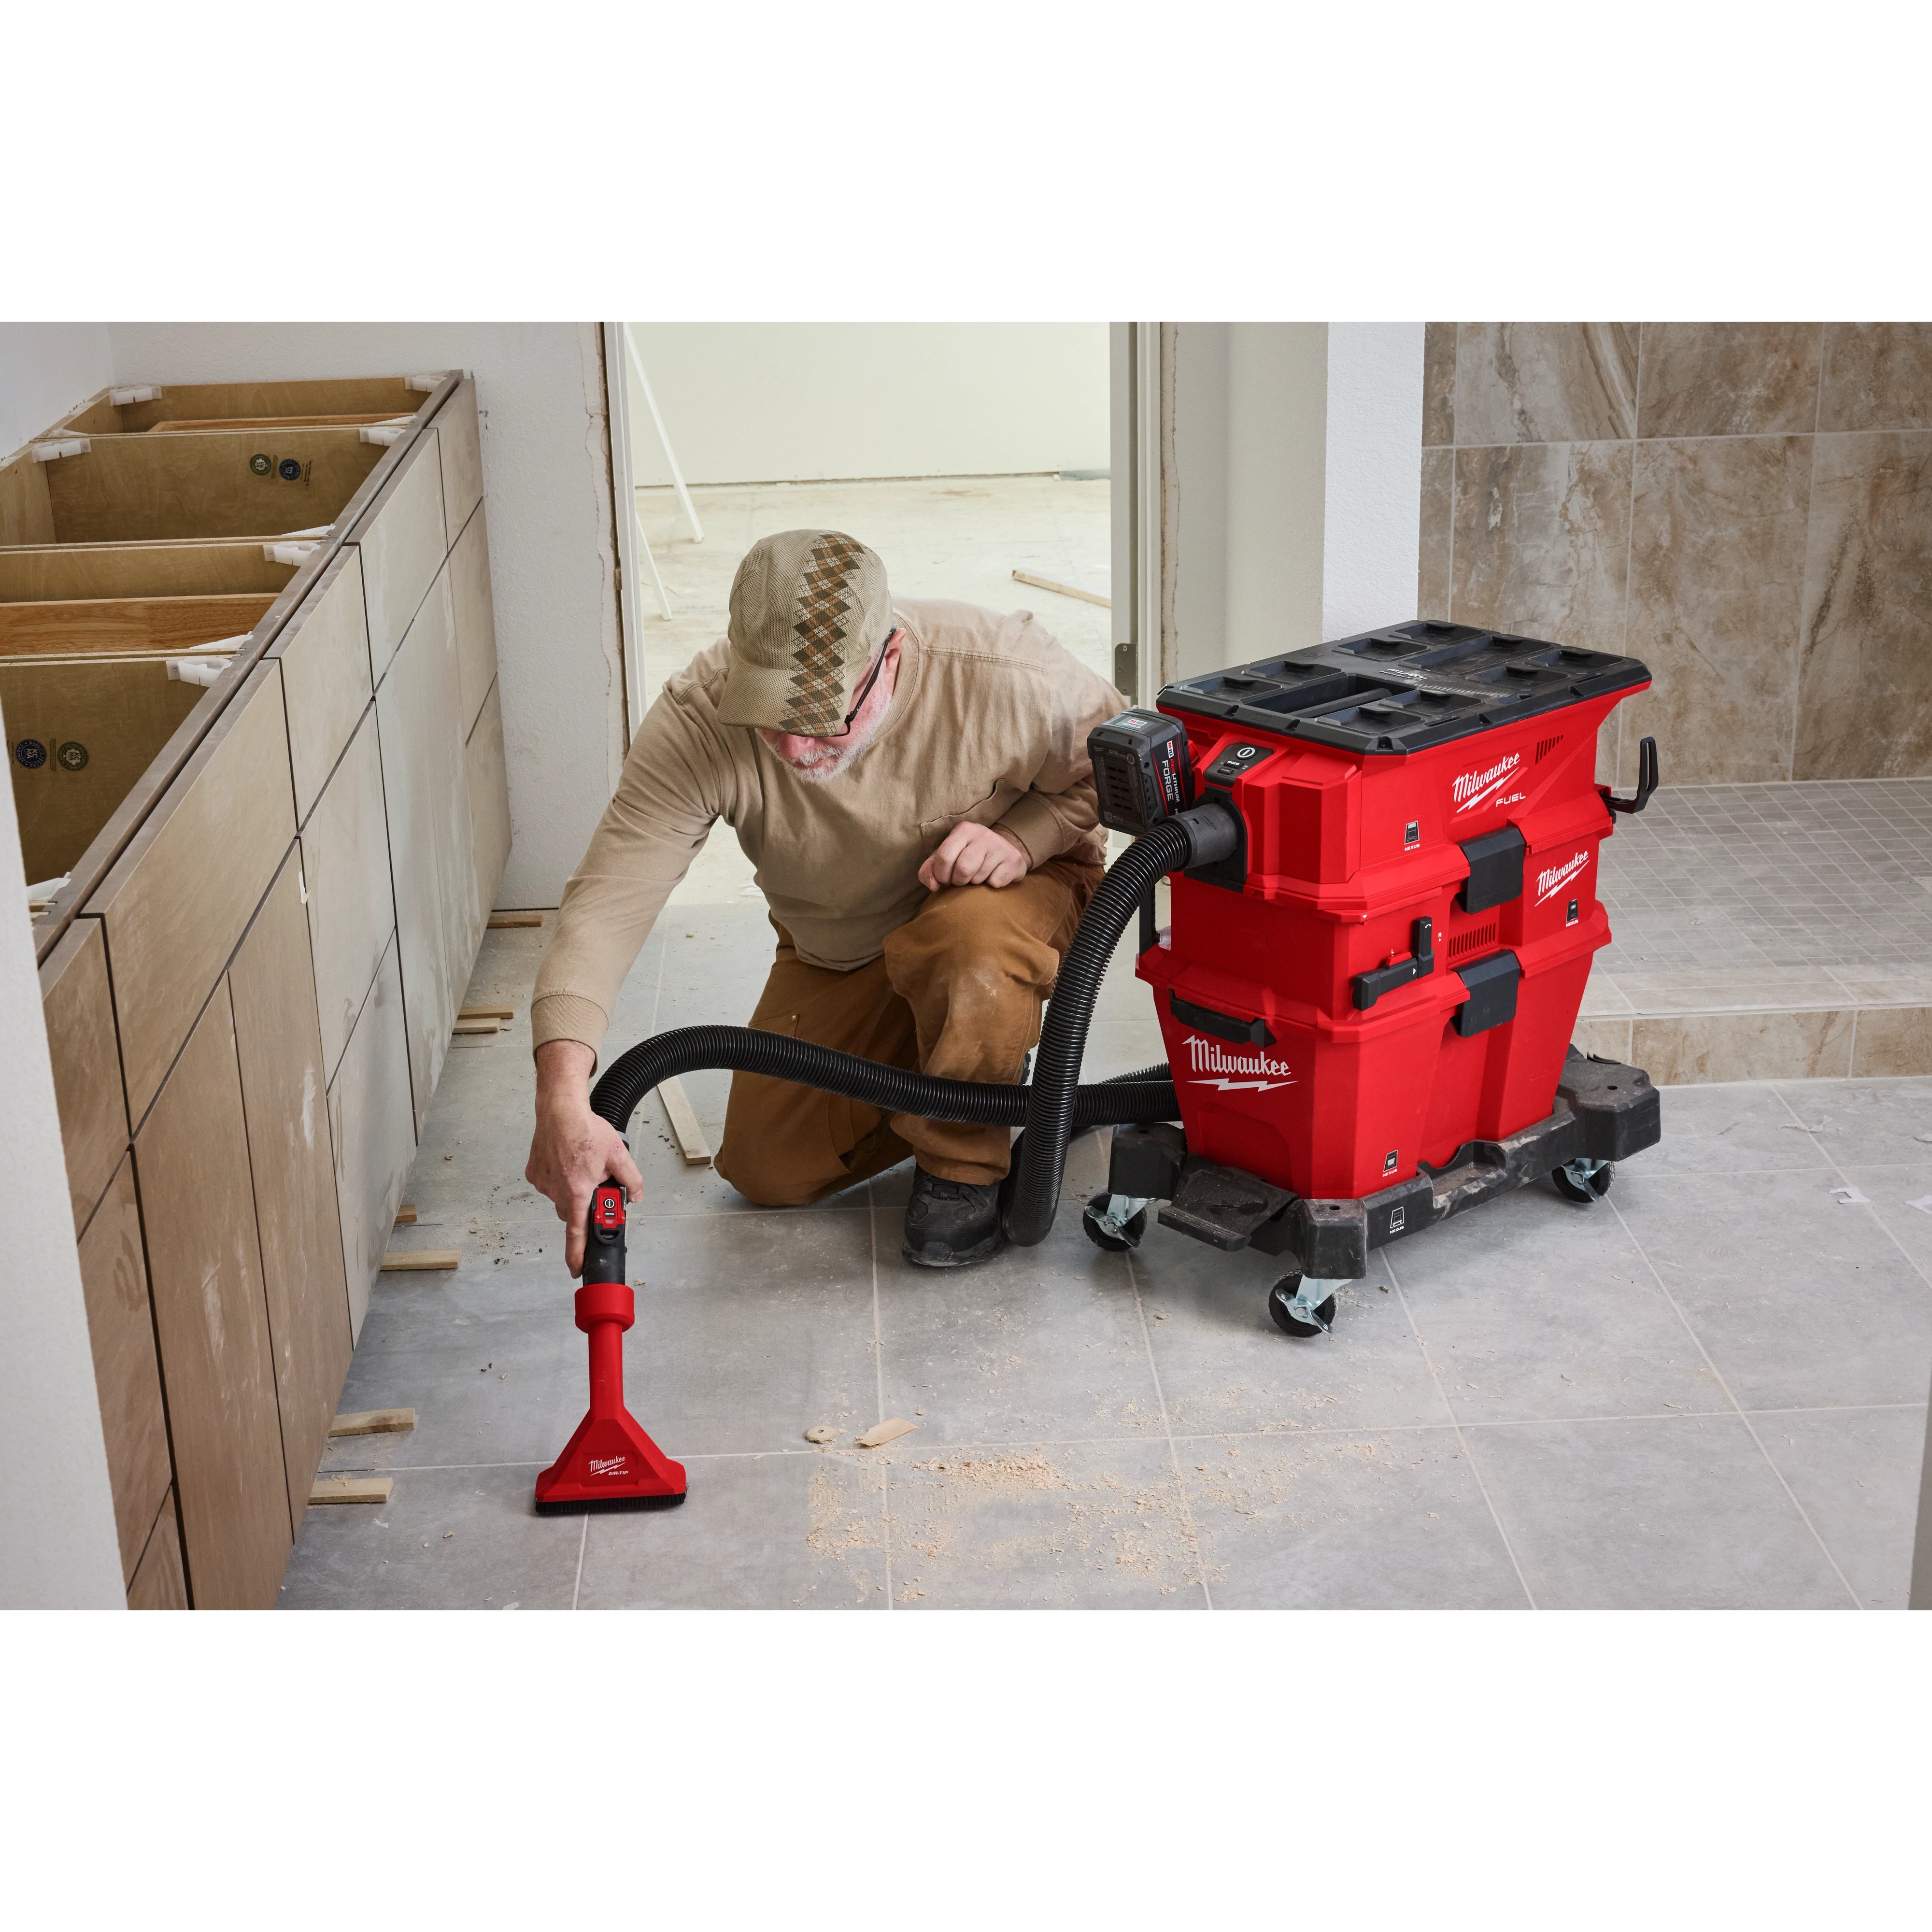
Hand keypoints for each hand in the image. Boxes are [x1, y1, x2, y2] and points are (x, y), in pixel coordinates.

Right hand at [526, 1040, 644, 1277]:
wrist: (559, 1108)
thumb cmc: (585, 1129)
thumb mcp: (618, 1154)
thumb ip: (631, 1180)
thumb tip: (636, 1195)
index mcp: (577, 1190)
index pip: (577, 1232)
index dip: (576, 1254)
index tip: (576, 1269)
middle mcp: (557, 1190)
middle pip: (573, 1213)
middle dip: (584, 1204)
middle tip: (595, 1183)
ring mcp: (543, 1182)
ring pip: (561, 1197)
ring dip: (572, 1189)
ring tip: (581, 1163)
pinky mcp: (534, 1173)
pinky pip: (549, 1184)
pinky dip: (559, 1177)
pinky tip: (567, 1160)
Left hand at [919, 821, 1029, 891]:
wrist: (1003, 851)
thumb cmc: (967, 856)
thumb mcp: (946, 857)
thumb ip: (930, 870)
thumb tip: (933, 886)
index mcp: (963, 830)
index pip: (944, 857)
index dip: (941, 875)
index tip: (945, 879)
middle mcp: (983, 834)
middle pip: (963, 869)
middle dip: (958, 881)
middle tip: (962, 879)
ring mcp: (1000, 846)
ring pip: (979, 878)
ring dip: (975, 883)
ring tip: (978, 874)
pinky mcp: (1014, 860)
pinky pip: (995, 883)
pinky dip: (991, 885)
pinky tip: (993, 875)